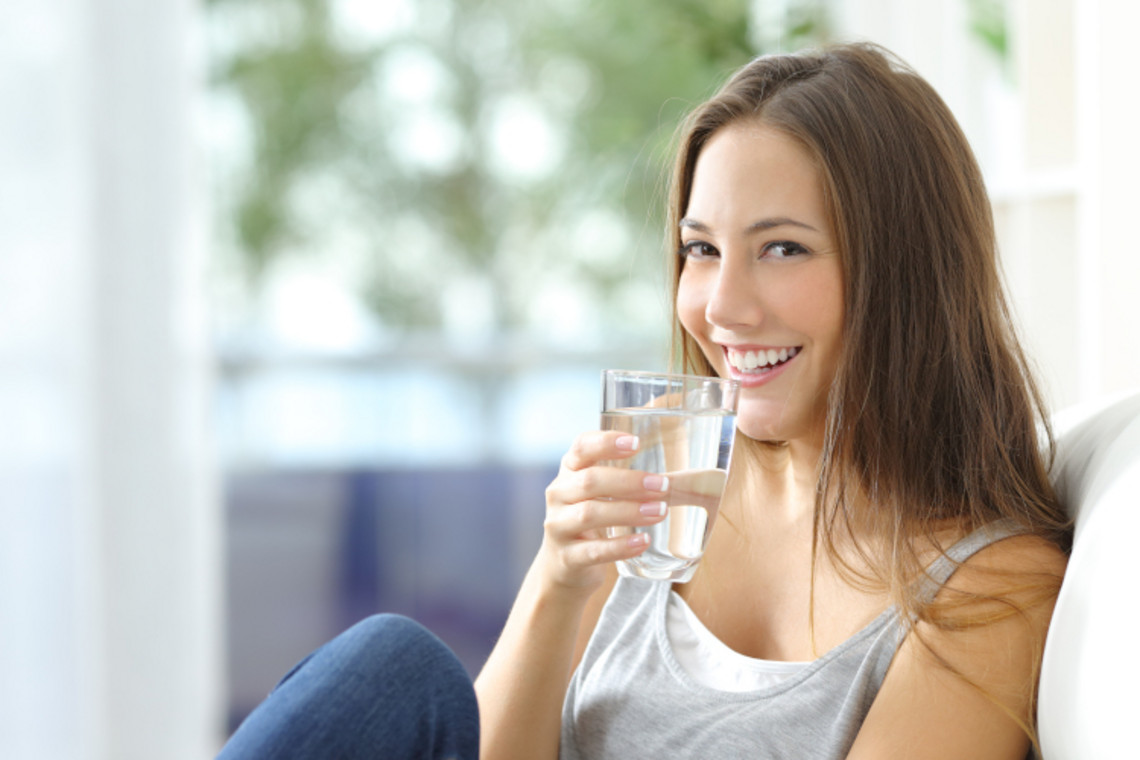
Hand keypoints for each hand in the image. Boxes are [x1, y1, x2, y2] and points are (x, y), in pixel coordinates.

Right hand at [538, 430, 670, 593]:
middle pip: (590, 480)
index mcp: (569, 471)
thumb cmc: (591, 519)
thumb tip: (679, 479)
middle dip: (629, 482)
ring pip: (590, 514)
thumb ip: (625, 479)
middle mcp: (559, 494)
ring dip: (628, 511)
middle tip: (662, 485)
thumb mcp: (598, 493)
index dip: (606, 442)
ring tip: (659, 511)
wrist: (564, 564)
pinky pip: (594, 551)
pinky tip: (643, 541)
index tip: (636, 443)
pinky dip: (621, 546)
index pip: (582, 447)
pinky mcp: (566, 557)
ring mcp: (558, 526)